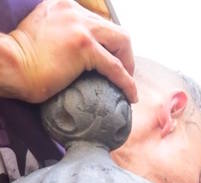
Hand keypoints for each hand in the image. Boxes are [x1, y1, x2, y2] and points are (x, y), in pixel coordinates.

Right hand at [4, 0, 136, 102]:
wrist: (10, 66)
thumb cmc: (22, 60)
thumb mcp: (44, 35)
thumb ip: (62, 35)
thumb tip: (77, 56)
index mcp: (64, 6)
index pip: (98, 23)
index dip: (109, 44)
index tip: (110, 62)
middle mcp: (74, 10)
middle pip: (115, 31)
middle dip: (124, 55)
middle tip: (123, 76)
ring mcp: (80, 26)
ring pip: (122, 43)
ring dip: (129, 66)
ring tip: (127, 86)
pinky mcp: (84, 46)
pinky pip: (116, 67)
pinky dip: (127, 83)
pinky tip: (130, 97)